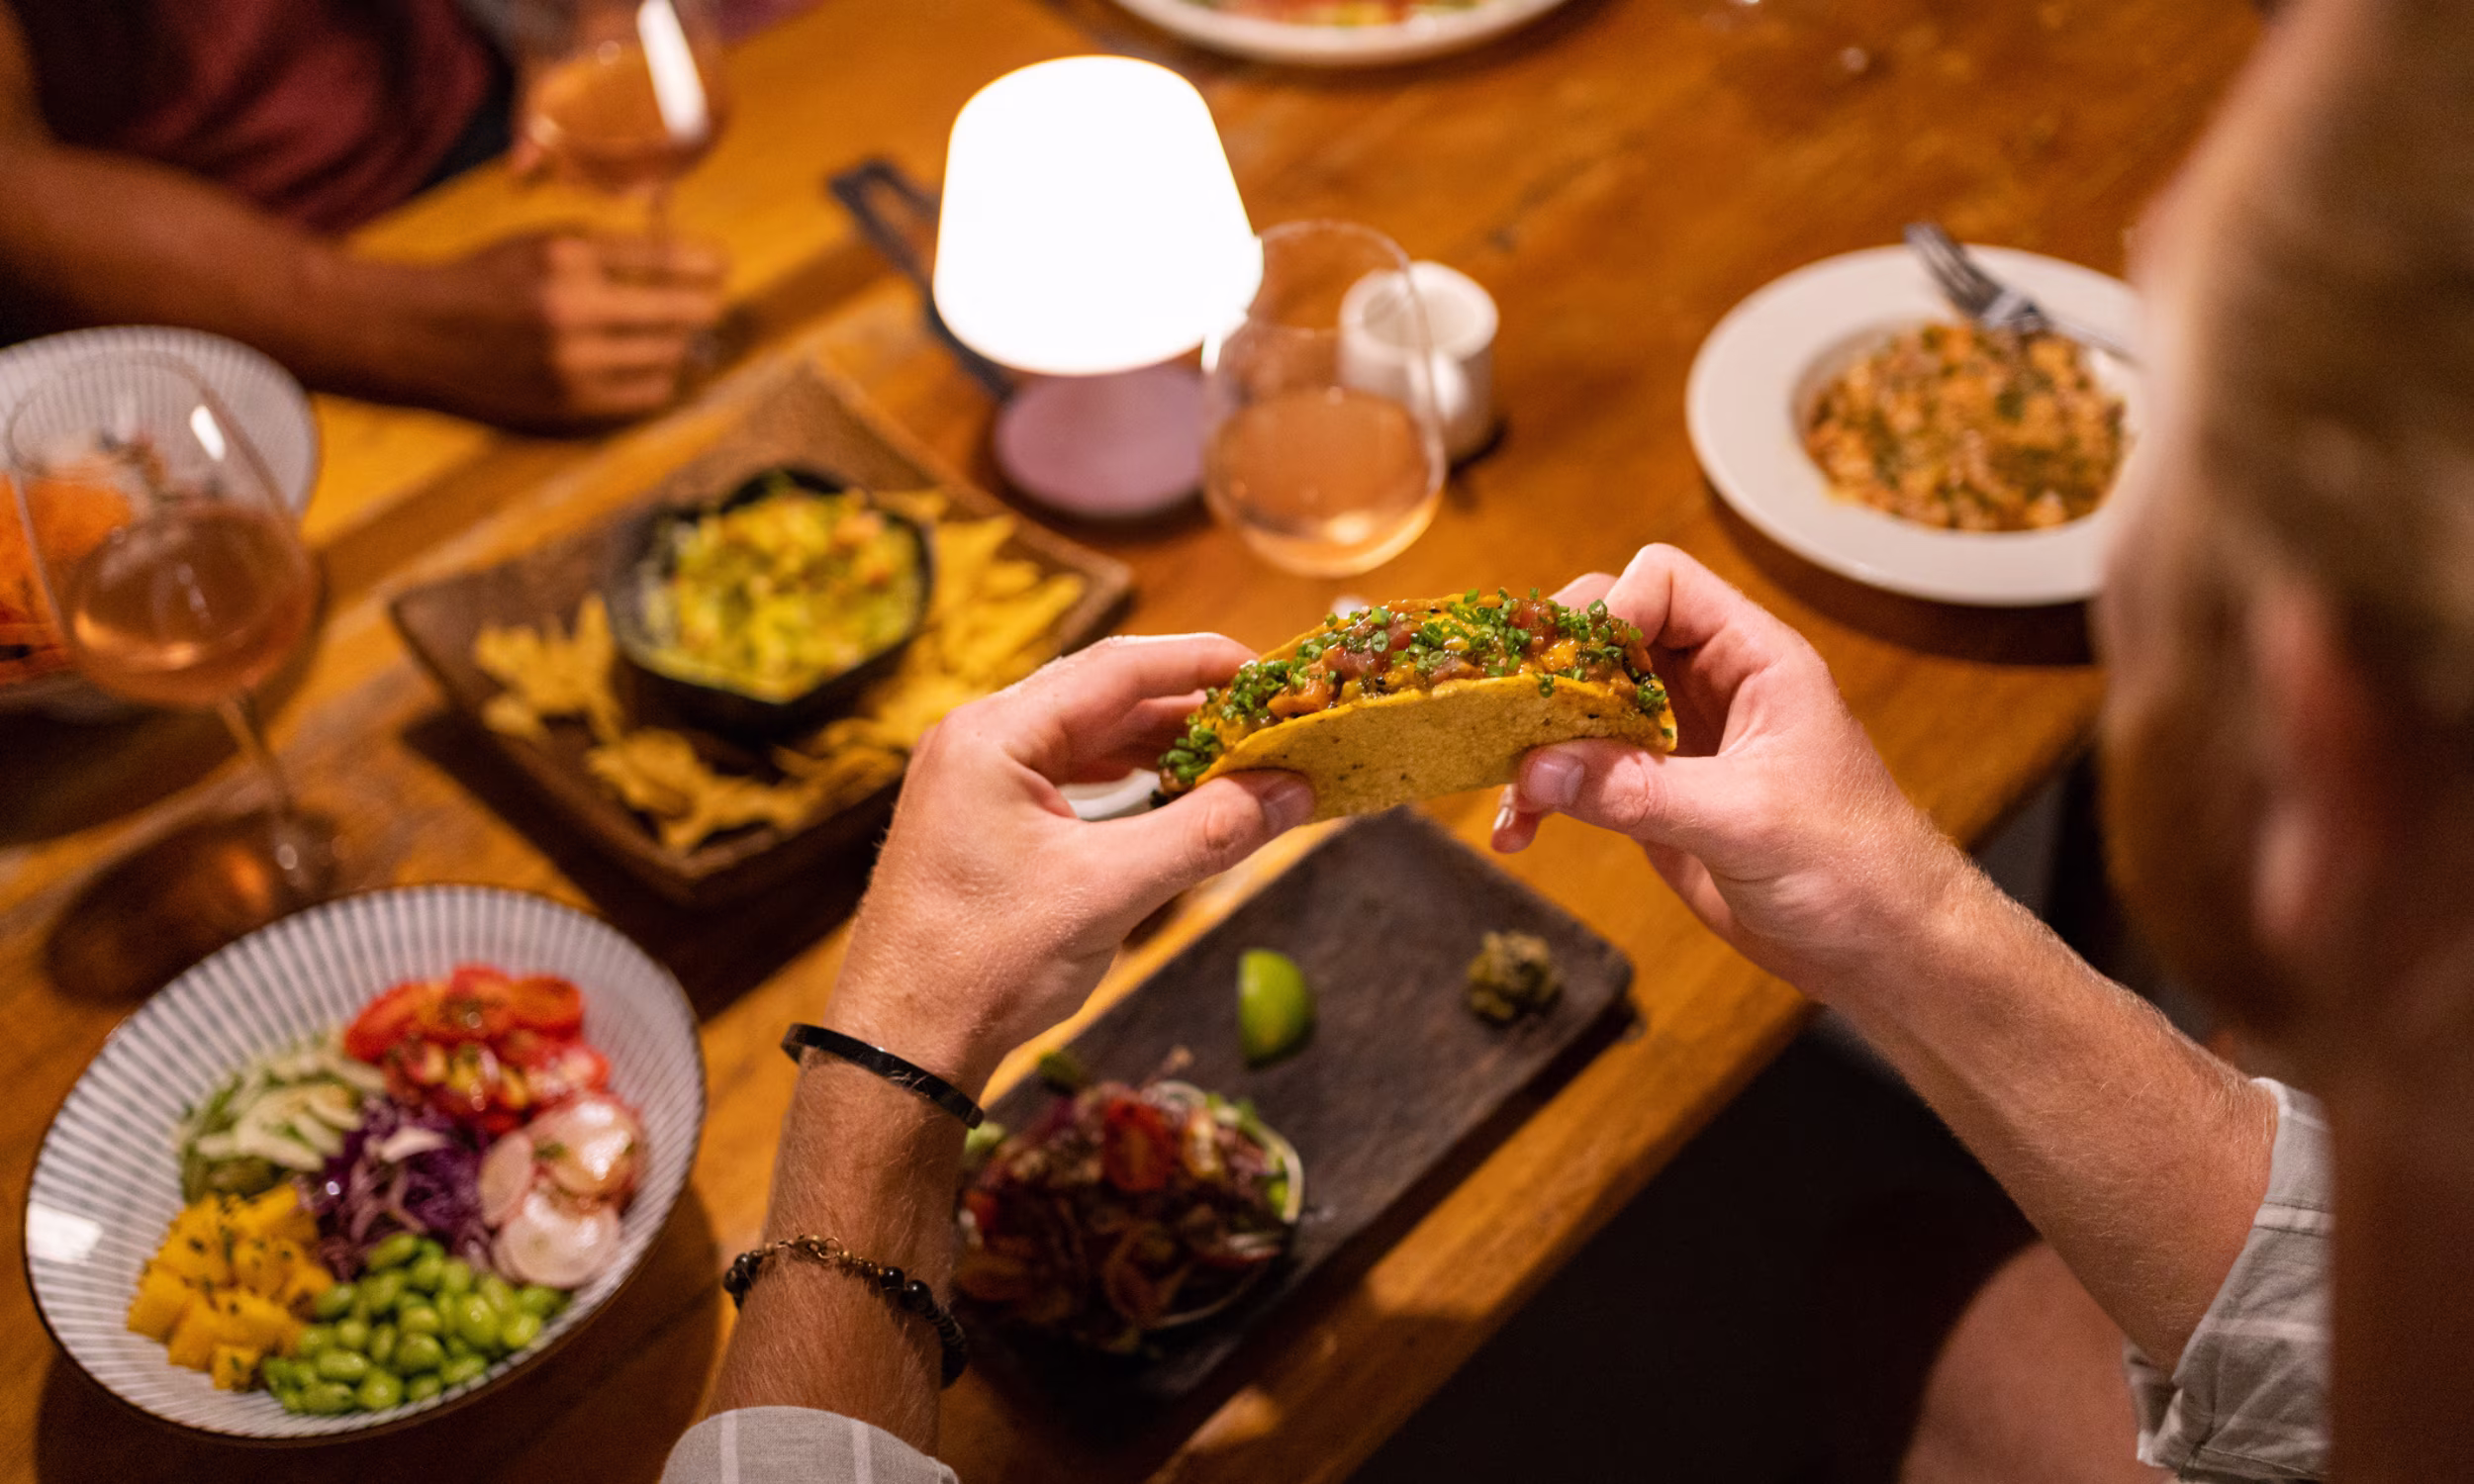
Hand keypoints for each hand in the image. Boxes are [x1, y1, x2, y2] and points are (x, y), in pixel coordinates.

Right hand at [373, 231, 726, 429]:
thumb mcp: (543, 243)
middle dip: (702, 305)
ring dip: (679, 344)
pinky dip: (658, 379)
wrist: (420, 335)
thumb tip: (688, 264)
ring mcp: (574, 365)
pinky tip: (647, 366)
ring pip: (671, 357)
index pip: (666, 258)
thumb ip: (610, 253)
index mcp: (568, 257)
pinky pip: (648, 396)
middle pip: (683, 312)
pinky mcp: (570, 406)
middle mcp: (575, 310)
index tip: (722, 266)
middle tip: (706, 303)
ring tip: (671, 334)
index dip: (707, 263)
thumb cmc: (490, 280)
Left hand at [825, 635, 1315, 1095]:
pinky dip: (1126, 779)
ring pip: (1088, 736)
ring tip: (1235, 761)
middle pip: (1104, 695)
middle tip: (1267, 723)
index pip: (1119, 668)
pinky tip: (1170, 795)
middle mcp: (979, 739)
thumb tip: (1293, 791)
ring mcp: (975, 778)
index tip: (1271, 673)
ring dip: (1161, 745)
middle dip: (1191, 708)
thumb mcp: (1109, 891)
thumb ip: (1207, 833)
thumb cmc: (986, 965)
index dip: (1203, 663)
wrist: (900, 1044)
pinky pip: (1067, 774)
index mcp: (995, 735)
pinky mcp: (981, 818)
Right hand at [1491, 545, 1972, 997]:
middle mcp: (1711, 686)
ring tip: (1506, 784)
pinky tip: (1519, 830)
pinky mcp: (1655, 796)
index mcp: (1753, 659)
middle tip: (1507, 714)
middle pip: (1609, 635)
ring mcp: (1679, 741)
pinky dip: (1542, 793)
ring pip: (1583, 704)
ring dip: (1535, 738)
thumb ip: (1640, 790)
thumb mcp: (1745, 820)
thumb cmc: (1853, 866)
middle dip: (1552, 670)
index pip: (1665, 583)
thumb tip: (1536, 769)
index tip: (1566, 664)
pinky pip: (1581, 772)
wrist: (1881, 948)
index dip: (1611, 606)